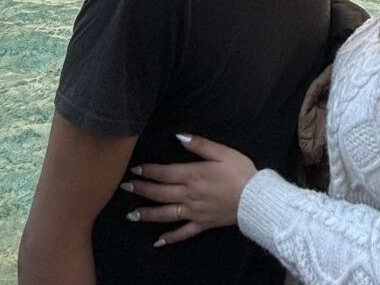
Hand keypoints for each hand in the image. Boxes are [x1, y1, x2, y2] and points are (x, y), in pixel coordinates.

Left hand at [122, 134, 257, 246]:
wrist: (255, 198)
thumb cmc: (240, 171)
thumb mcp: (222, 152)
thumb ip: (200, 145)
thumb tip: (179, 137)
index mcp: (193, 175)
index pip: (165, 173)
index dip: (148, 170)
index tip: (134, 169)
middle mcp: (189, 195)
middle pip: (160, 193)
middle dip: (141, 190)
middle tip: (124, 187)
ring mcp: (194, 212)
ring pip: (165, 214)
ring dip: (147, 214)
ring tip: (130, 214)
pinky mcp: (202, 224)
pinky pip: (183, 233)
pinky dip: (170, 238)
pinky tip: (158, 242)